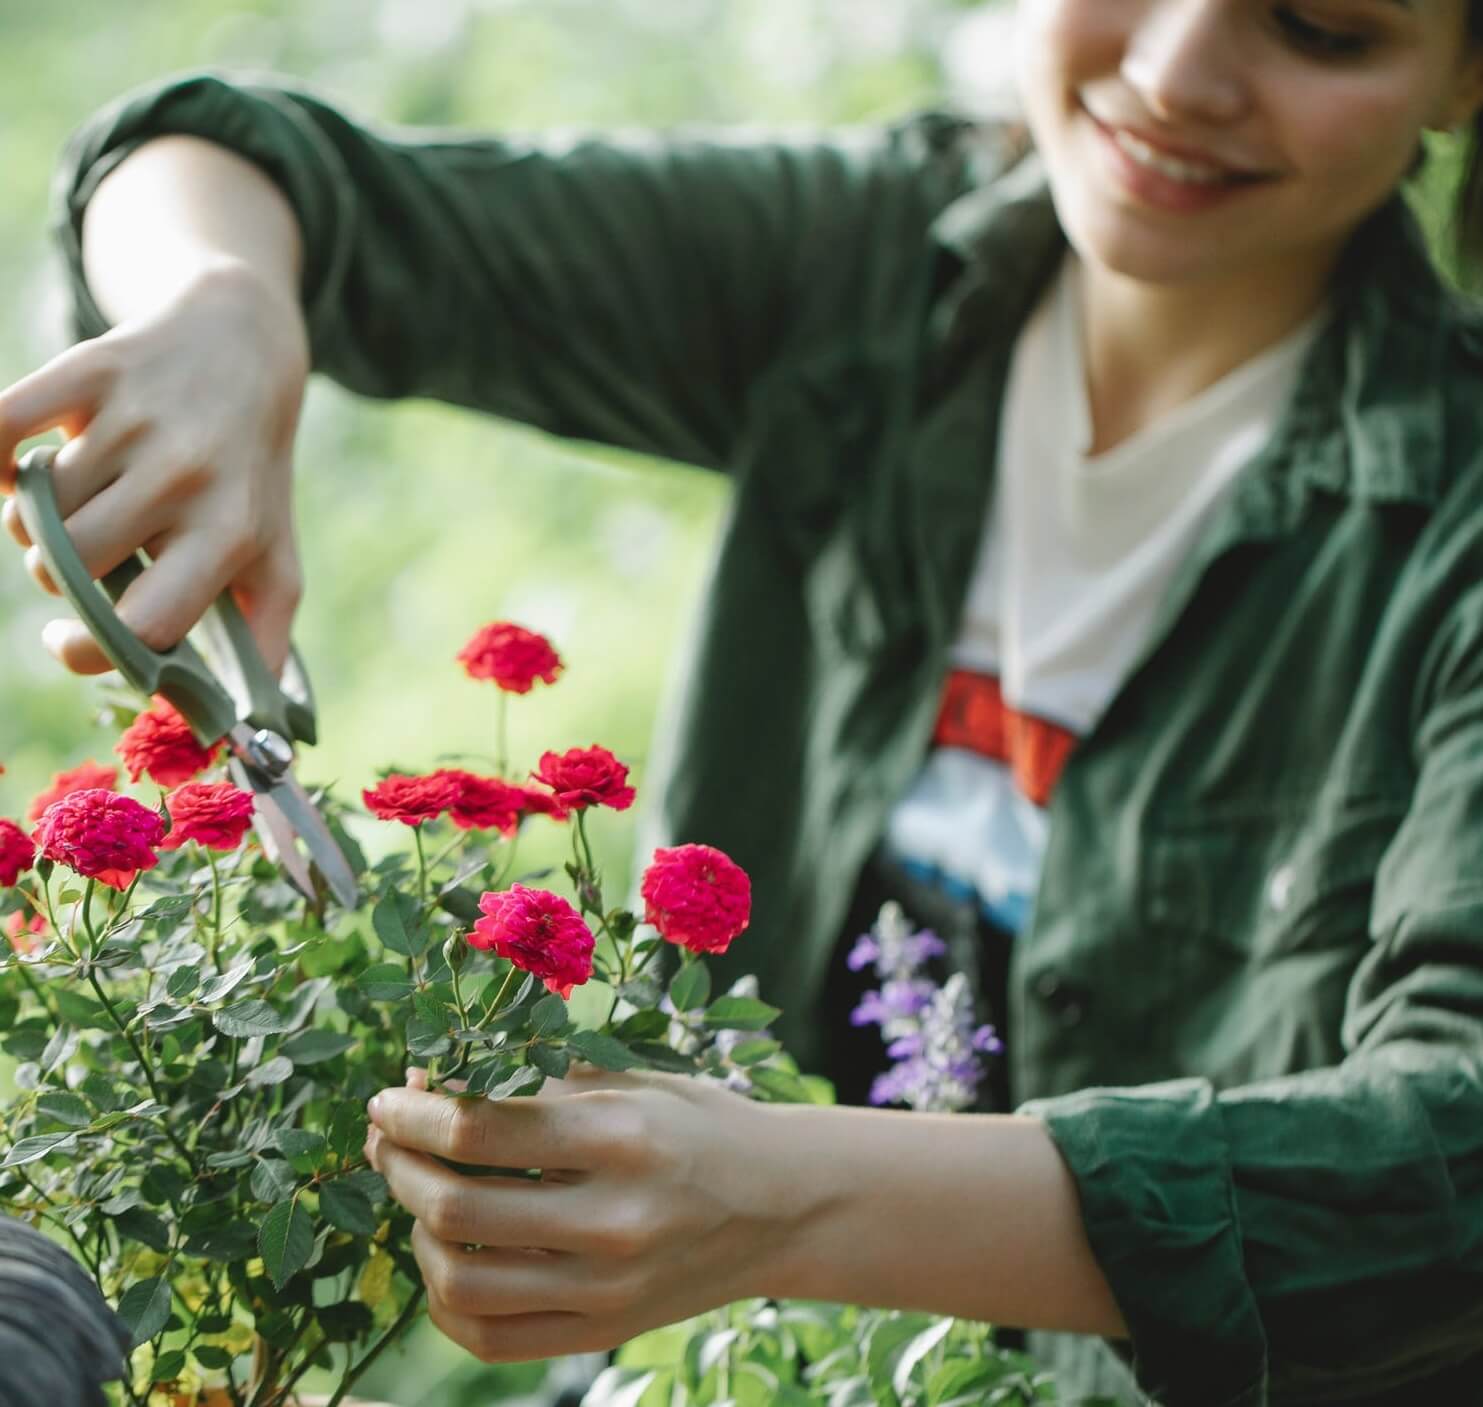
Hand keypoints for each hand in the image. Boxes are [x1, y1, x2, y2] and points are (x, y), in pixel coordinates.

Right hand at [0, 257, 307, 674]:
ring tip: (67, 509)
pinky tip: (13, 469)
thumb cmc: (251, 478)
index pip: (144, 623)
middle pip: (66, 565)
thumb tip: (248, 735)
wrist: (243, 350)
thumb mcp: (276, 558)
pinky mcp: (91, 369)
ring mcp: (139, 420)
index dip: (91, 649)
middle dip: (53, 578)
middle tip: (76, 562)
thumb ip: (261, 645)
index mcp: (230, 534)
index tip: (68, 643)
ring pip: (31, 508)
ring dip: (28, 522)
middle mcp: (187, 475)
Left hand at [365, 1067, 804, 1361]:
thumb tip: (429, 1084)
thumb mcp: (630, 1080)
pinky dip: (445, 1299)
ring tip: (418, 1196)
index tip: (390, 1099)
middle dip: (399, 1167)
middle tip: (390, 1140)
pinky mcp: (602, 1333)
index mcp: (621, 1137)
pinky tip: (447, 1257)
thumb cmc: (697, 1124)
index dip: (413, 1113)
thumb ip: (534, 1080)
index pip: (479, 1130)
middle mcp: (613, 1220)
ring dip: (414, 1232)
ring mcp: (607, 1289)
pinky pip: (488, 1336)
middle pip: (456, 1208)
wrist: (782, 1205)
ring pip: (460, 1280)